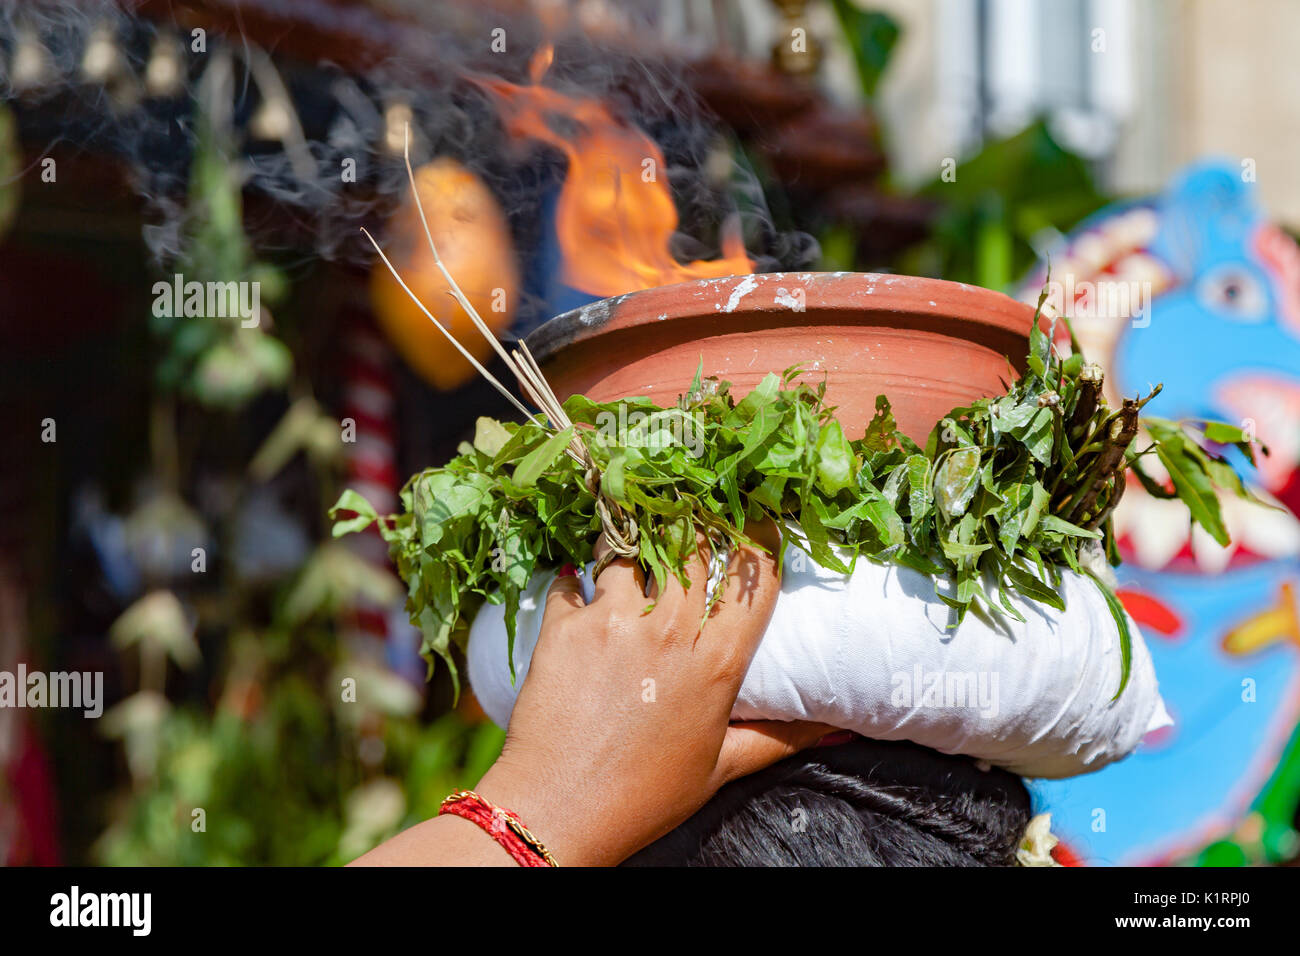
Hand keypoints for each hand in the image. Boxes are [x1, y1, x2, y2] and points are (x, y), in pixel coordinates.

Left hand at [474, 520, 833, 864]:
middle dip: (693, 524)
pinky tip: (573, 585)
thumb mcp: (720, 769)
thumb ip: (780, 739)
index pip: (754, 578)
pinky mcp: (565, 626)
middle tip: (686, 513)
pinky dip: (572, 578)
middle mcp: (670, 631)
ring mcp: (615, 622)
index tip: (755, 519)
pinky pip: (570, 579)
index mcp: (717, 663)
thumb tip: (837, 730)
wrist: (557, 813)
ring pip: (630, 546)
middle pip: (693, 546)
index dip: (759, 539)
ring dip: (630, 538)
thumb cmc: (643, 797)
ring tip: (626, 536)